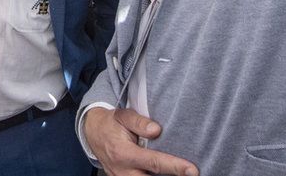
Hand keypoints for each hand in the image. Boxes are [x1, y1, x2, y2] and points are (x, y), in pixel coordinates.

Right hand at [83, 107, 197, 175]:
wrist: (92, 132)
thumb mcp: (123, 116)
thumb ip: (139, 122)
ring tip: (181, 175)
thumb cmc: (111, 123)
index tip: (193, 170)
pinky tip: (167, 175)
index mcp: (124, 153)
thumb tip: (157, 130)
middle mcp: (123, 171)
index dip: (175, 167)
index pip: (154, 163)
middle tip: (192, 175)